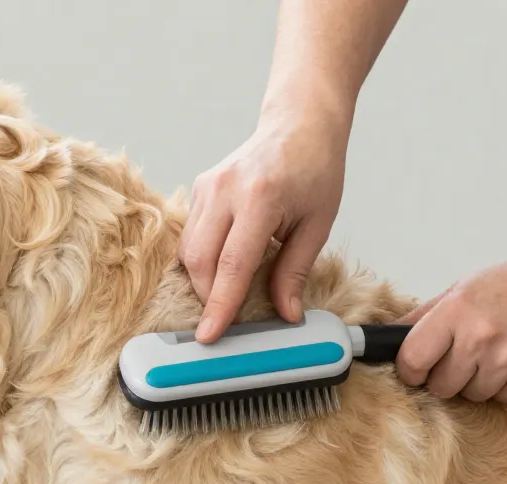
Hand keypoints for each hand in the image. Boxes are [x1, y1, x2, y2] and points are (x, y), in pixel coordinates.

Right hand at [179, 107, 347, 341]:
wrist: (299, 124)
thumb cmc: (315, 170)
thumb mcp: (317, 225)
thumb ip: (295, 271)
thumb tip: (286, 314)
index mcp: (260, 198)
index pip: (232, 265)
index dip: (220, 305)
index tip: (210, 335)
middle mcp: (225, 190)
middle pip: (200, 262)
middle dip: (209, 298)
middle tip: (228, 320)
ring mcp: (208, 186)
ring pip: (189, 251)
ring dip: (204, 280)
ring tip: (228, 292)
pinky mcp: (200, 187)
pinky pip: (190, 236)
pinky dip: (202, 259)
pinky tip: (223, 265)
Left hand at [395, 249, 506, 402]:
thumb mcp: (467, 287)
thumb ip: (426, 315)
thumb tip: (387, 337)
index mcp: (457, 311)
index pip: (412, 360)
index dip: (410, 369)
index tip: (417, 368)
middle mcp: (479, 339)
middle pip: (439, 386)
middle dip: (446, 376)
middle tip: (465, 354)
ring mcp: (506, 363)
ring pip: (470, 396)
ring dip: (477, 381)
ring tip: (497, 351)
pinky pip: (500, 399)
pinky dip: (504, 385)